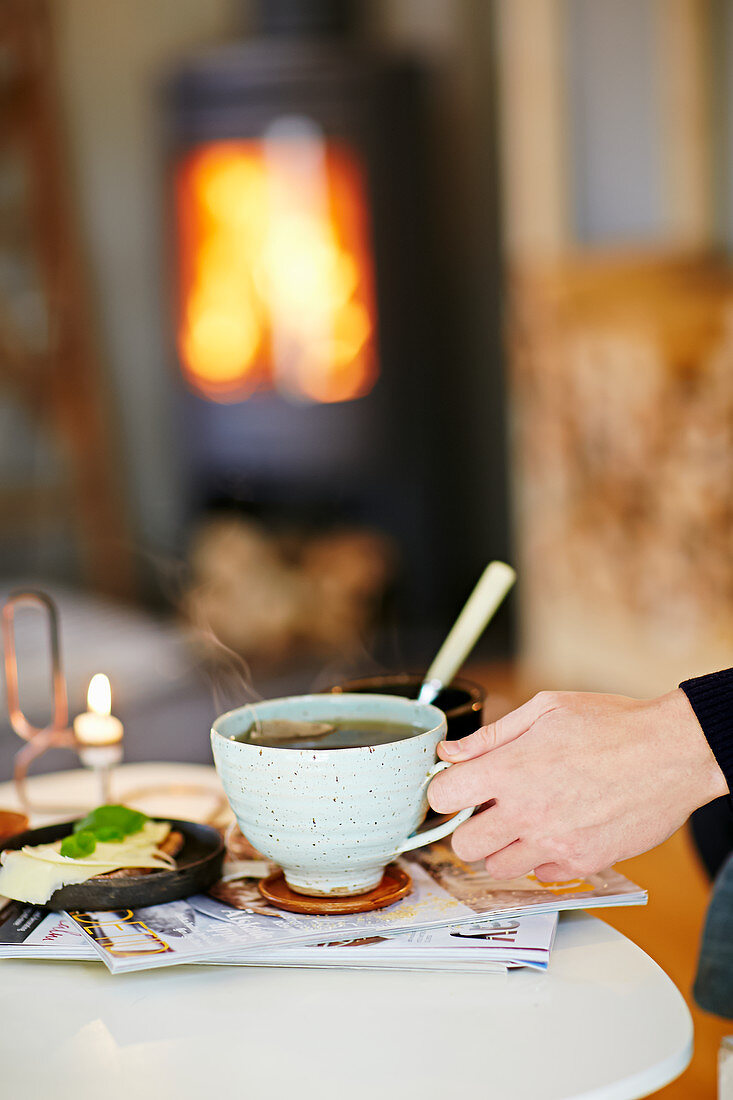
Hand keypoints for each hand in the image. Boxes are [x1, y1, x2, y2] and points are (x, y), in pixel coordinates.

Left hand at [427, 689, 727, 880]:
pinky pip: (540, 876)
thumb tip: (451, 751)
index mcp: (510, 770)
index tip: (459, 787)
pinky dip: (541, 859)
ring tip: (524, 821)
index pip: (442, 797)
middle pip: (463, 844)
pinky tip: (557, 831)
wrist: (672, 752)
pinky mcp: (582, 862)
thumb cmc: (612, 724)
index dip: (446, 790)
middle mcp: (526, 812)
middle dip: (469, 826)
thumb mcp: (545, 709)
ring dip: (502, 848)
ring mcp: (553, 843)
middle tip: (489, 809)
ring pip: (497, 868)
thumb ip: (492, 735)